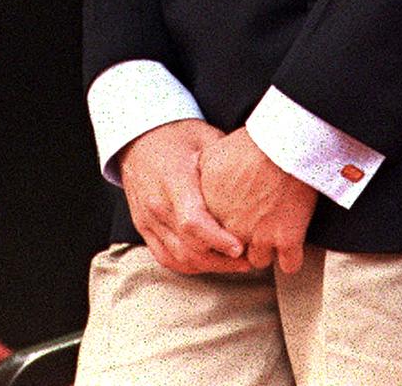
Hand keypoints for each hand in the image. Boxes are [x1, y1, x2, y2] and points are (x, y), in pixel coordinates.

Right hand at [119, 120, 250, 274]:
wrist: (139, 138)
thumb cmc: (178, 136)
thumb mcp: (206, 138)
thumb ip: (228, 162)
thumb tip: (262, 173)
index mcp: (173, 179)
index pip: (193, 221)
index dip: (218, 239)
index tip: (241, 247)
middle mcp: (157, 204)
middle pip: (188, 247)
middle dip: (222, 260)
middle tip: (250, 259)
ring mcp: (147, 219)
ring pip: (178, 257)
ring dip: (209, 266)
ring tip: (235, 263)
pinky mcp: (143, 227)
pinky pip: (165, 257)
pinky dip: (189, 265)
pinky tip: (210, 263)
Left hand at [197, 127, 317, 273]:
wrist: (285, 143)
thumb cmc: (252, 143)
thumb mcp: (212, 155)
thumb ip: (202, 179)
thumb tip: (200, 188)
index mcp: (211, 211)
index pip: (210, 237)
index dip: (222, 231)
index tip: (231, 226)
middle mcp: (231, 228)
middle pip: (234, 252)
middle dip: (244, 241)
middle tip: (254, 226)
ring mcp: (259, 237)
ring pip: (260, 260)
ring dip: (267, 249)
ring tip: (274, 233)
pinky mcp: (287, 240)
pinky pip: (289, 265)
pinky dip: (292, 257)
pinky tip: (292, 246)